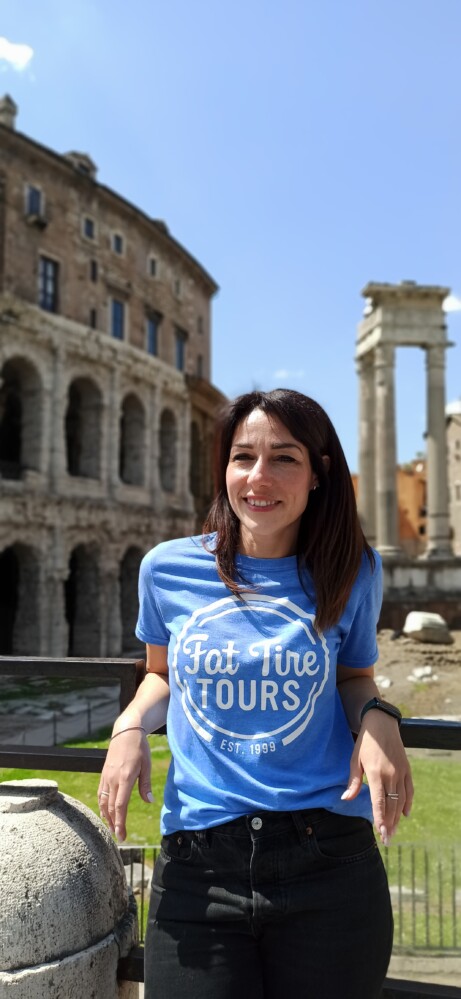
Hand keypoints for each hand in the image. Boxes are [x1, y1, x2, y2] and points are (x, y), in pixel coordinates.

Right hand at [98, 727, 152, 842]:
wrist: (125, 731)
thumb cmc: (139, 747)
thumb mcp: (146, 764)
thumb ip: (146, 784)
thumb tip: (149, 801)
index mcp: (125, 778)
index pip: (120, 806)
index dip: (120, 822)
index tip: (122, 835)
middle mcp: (113, 779)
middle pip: (111, 807)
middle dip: (114, 824)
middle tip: (118, 838)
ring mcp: (107, 776)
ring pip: (103, 801)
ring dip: (106, 817)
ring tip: (110, 828)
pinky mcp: (104, 773)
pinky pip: (100, 793)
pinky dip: (102, 805)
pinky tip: (105, 812)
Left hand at [341, 710, 413, 845]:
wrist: (382, 724)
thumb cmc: (365, 742)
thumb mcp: (354, 759)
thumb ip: (353, 781)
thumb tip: (345, 799)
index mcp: (376, 773)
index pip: (379, 802)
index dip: (380, 818)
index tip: (380, 833)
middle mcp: (391, 775)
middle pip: (391, 805)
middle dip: (389, 824)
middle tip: (386, 840)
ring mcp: (401, 772)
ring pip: (401, 800)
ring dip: (397, 817)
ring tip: (393, 831)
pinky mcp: (407, 769)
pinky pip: (409, 790)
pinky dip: (408, 803)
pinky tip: (405, 814)